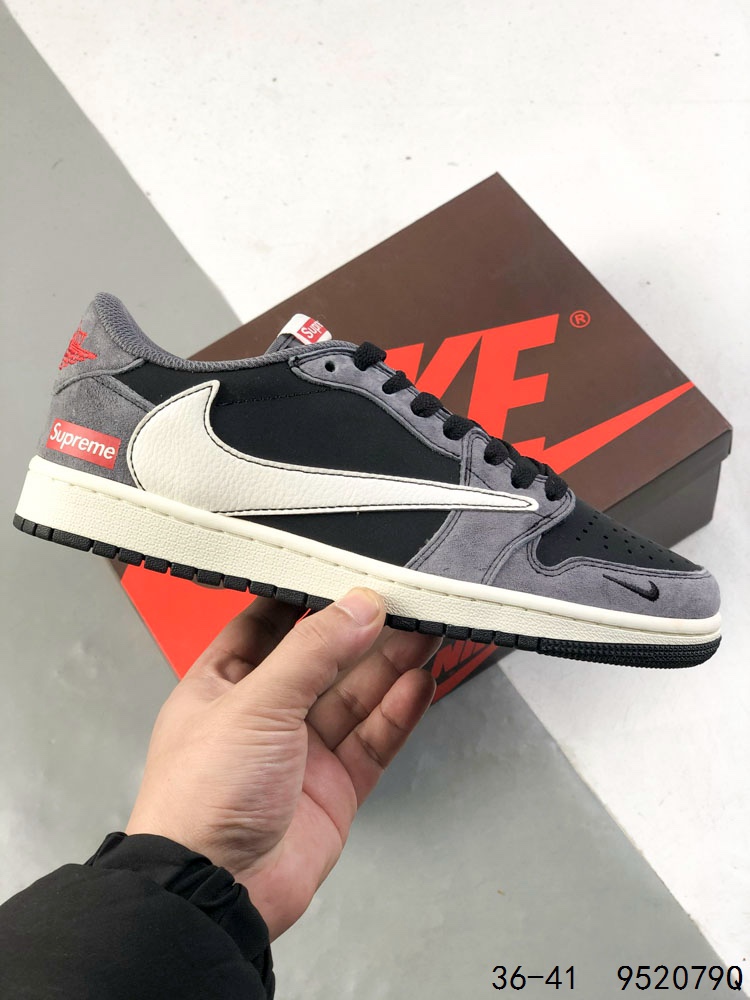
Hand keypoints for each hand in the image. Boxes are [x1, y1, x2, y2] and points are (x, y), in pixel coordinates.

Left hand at [126, 588, 438, 938]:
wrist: (215, 893)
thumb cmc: (202, 798)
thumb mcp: (255, 704)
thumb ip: (312, 651)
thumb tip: (359, 606)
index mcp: (224, 684)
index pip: (267, 624)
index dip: (306, 597)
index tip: (346, 573)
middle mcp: (264, 714)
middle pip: (323, 659)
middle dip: (362, 631)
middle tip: (404, 601)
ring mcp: (302, 752)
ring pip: (356, 697)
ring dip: (391, 665)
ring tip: (426, 632)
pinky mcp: (336, 787)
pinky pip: (373, 740)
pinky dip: (399, 712)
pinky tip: (420, 683)